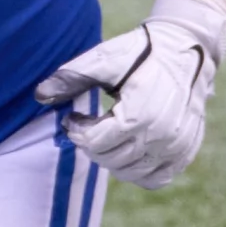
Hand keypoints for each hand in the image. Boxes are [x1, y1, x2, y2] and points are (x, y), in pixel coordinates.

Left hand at [33, 0, 225, 189]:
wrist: (186, 47)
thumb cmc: (140, 51)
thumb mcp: (103, 59)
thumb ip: (71, 78)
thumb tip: (39, 96)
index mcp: (138, 115)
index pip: (94, 143)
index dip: (77, 131)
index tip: (73, 118)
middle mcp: (161, 136)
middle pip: (110, 160)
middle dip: (91, 145)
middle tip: (87, 126)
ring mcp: (176, 147)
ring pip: (131, 173)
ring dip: (112, 159)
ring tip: (107, 135)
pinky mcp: (186, 151)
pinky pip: (156, 179)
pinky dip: (138, 171)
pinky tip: (128, 150)